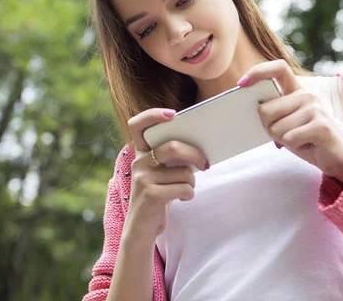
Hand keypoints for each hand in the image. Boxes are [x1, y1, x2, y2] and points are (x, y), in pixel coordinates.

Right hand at [124, 108, 208, 241]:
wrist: (141, 229)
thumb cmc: (158, 195)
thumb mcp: (160, 173)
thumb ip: (171, 157)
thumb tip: (201, 145)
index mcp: (141, 153)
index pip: (137, 125)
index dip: (152, 115)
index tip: (173, 114)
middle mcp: (138, 162)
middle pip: (174, 147)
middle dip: (195, 155)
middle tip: (206, 164)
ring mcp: (142, 178)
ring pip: (184, 172)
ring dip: (191, 183)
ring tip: (184, 189)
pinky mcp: (150, 195)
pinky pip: (184, 188)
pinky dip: (189, 194)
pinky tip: (181, 198)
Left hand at [237, 60, 342, 183]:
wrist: (336, 158)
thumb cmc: (306, 139)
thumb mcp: (286, 123)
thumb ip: (273, 112)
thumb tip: (254, 109)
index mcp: (296, 90)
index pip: (278, 68)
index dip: (258, 71)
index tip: (241, 84)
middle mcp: (306, 95)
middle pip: (265, 109)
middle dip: (268, 127)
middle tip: (285, 134)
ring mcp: (315, 108)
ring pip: (276, 128)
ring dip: (283, 140)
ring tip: (300, 139)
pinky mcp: (321, 125)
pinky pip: (290, 137)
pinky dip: (294, 146)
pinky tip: (307, 145)